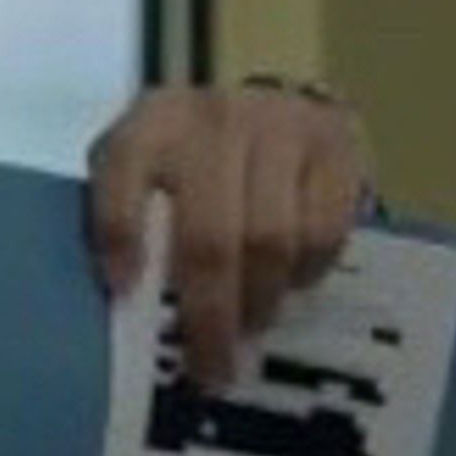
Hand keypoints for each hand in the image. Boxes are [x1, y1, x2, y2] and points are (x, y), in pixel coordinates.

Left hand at [85, 83, 374, 385]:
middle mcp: (213, 120)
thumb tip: (126, 301)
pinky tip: (293, 283)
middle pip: (210, 236)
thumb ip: (124, 218)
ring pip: (273, 240)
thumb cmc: (186, 149)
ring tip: (251, 328)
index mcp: (149, 125)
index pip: (123, 180)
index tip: (124, 292)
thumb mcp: (139, 166)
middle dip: (209, 315)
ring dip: (261, 300)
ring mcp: (280, 127)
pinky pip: (326, 228)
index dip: (120, 239)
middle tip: (210, 369)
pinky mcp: (335, 144)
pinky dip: (309, 270)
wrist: (264, 85)